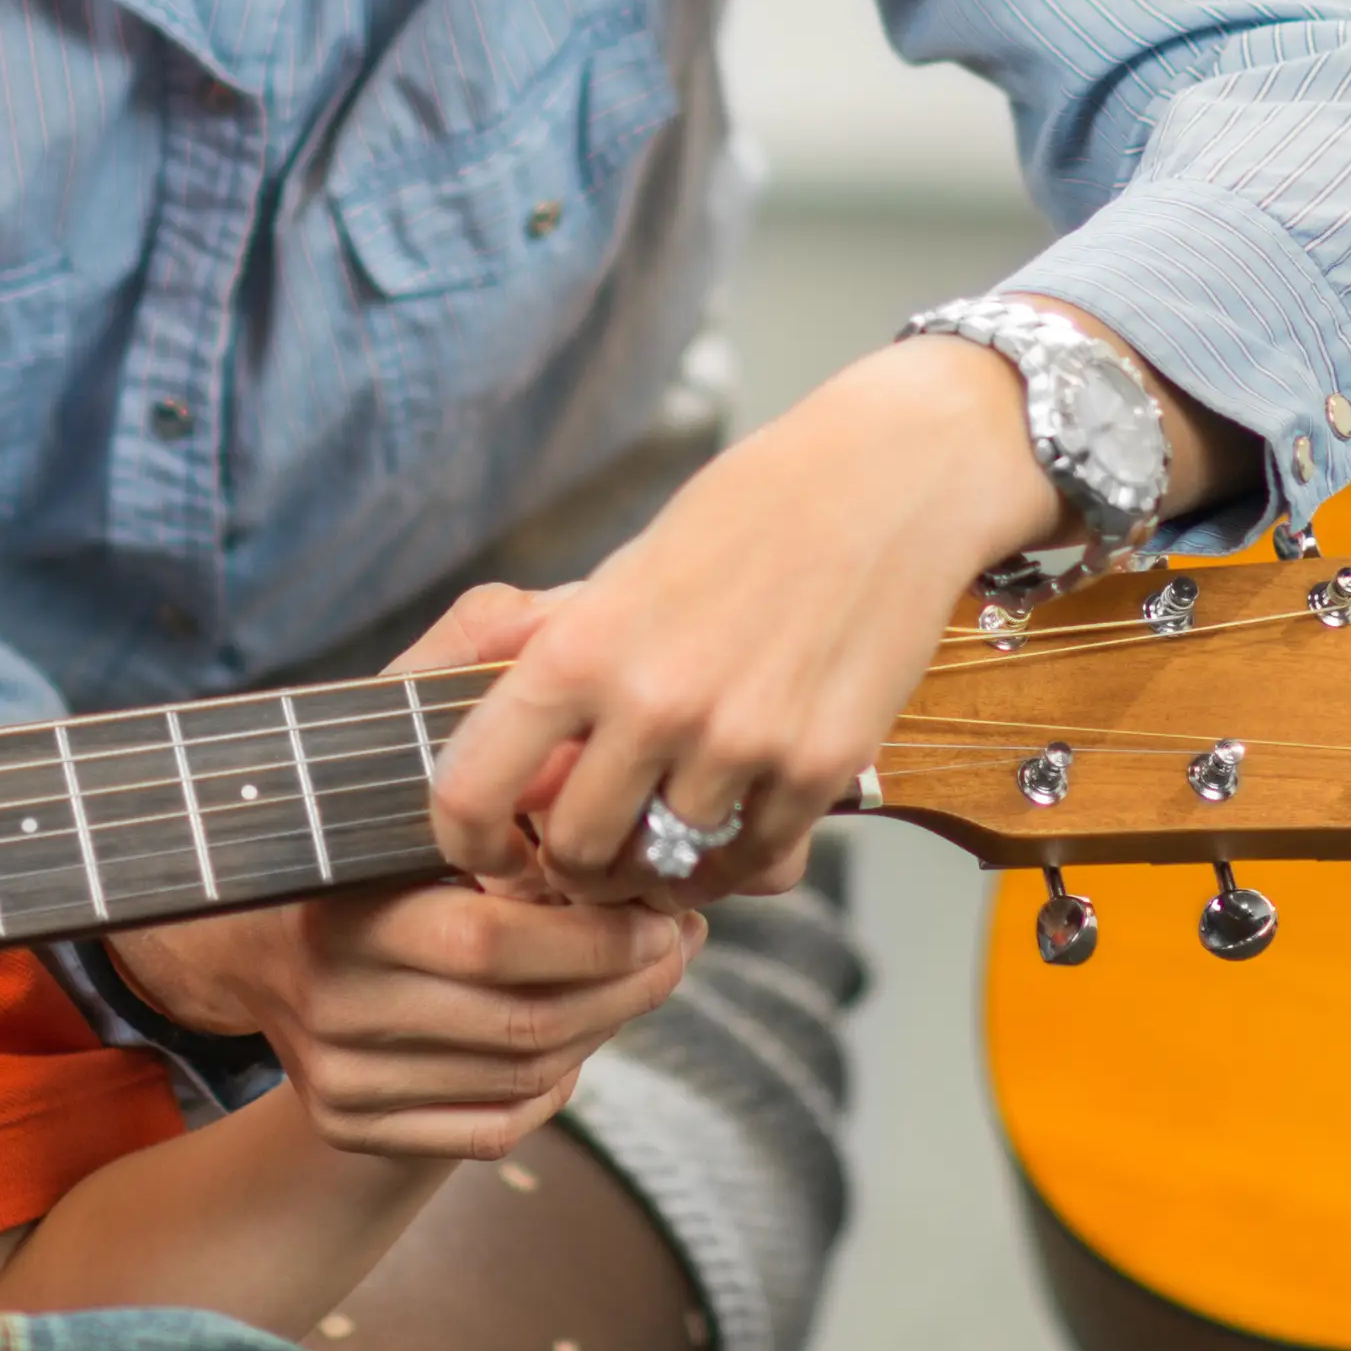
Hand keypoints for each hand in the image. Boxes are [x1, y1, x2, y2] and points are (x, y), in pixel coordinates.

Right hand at [108, 879, 697, 1159]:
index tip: (661, 914)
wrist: (253, 950)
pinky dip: (554, 1089)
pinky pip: (490, 1130)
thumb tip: (628, 851)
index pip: (493, 942)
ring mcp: (341, 1081)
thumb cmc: (359, 871)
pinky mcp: (351, 1127)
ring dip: (604, 1031)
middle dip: (626, 987)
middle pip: (522, 1023)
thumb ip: (499, 839)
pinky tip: (577, 1039)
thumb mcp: (405, 833)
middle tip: (677, 948)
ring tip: (642, 981)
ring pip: (521, 1081)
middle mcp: (336, 1011)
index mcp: (345, 922)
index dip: (596, 937)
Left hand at [418, 336, 1063, 901]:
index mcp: (578, 648)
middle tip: (594, 853)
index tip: (490, 851)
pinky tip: (740, 820)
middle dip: (576, 866)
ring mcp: (739, 741)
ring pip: (669, 868)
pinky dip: (740, 858)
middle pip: (576, 852)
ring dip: (665, 864)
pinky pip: (756, 860)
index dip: (466, 842)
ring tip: (673, 829)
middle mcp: (651, 703)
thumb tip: (493, 742)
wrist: (885, 482)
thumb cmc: (746, 515)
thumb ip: (559, 660)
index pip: (470, 790)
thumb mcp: (621, 574)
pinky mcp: (819, 766)